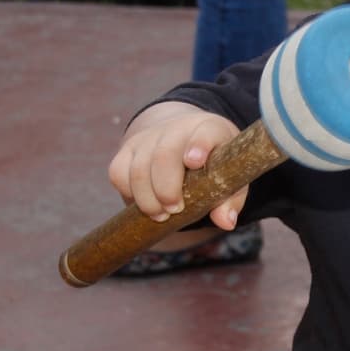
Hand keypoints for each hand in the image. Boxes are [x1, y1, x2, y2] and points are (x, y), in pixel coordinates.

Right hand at [108, 104, 247, 230]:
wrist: (185, 140)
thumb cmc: (214, 164)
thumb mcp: (230, 178)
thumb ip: (231, 199)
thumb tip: (226, 222)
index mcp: (210, 129)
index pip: (205, 132)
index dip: (198, 145)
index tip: (194, 162)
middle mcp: (177, 128)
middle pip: (164, 155)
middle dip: (167, 188)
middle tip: (174, 210)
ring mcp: (149, 137)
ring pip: (138, 167)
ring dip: (147, 198)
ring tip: (161, 215)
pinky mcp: (128, 148)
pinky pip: (118, 172)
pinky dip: (128, 193)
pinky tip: (145, 205)